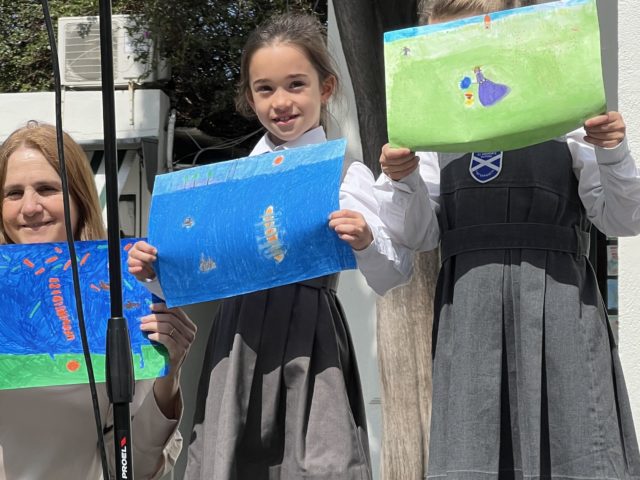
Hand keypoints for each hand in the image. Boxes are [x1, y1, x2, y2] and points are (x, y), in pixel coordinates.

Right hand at [127, 240, 157, 280]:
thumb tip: (156, 252)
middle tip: (154, 259)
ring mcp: (130, 260)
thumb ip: (155, 251)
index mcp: (138, 245)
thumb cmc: (153, 257)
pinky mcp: (131, 269)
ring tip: (150, 266)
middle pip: (134, 252)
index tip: (155, 252)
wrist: (151, 268)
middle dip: (146, 256)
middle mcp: (133, 252)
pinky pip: (131, 269)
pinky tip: (141, 268)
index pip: (140, 244)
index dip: (148, 248)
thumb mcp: (155, 253)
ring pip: (131, 261)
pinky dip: (135, 269)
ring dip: (142, 263)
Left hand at [143, 303, 196, 417]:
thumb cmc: (167, 352)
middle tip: (143, 319)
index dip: (163, 307)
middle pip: (171, 318)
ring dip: (152, 325)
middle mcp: (190, 334)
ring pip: (168, 327)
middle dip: (154, 317)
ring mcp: (186, 343)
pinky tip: (150, 337)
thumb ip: (166, 323)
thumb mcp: (170, 335)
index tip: (151, 307)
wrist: (169, 373)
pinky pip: (166, 339)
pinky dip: (157, 335)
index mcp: (190, 327)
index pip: (177, 311)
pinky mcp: (179, 352)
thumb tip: (152, 310)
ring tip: (143, 327)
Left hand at [329, 209, 373, 250]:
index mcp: (357, 215)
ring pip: (351, 228)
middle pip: (347, 220)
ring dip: (341, 228)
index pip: (345, 212)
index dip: (336, 214)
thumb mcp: (352, 220)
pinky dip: (345, 237)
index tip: (329, 217)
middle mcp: (360, 222)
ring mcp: (360, 232)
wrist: (366, 238)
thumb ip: (343, 218)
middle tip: (330, 224)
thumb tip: (330, 218)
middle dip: (336, 222)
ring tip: (335, 229)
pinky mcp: (358, 240)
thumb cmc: (355, 228)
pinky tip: (340, 236)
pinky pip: (351, 238)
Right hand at [380, 143, 418, 180]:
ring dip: (411, 164)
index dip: (400, 153)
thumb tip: (411, 142)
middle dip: (408, 158)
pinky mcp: (392, 175)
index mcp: (385, 150)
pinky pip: (402, 174)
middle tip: (414, 154)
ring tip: (416, 159)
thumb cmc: (399, 148)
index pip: (390, 154)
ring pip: (401, 169)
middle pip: (397, 162)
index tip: (409, 151)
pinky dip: (410, 169)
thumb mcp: (398, 143)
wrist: (395, 157)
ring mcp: (387, 169)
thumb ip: (402, 143)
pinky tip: (415, 165)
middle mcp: (384, 160)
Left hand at [584, 111, 625, 147]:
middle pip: (603, 128)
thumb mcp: (603, 116)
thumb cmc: (606, 122)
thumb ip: (596, 116)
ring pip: (602, 136)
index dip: (595, 121)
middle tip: (585, 128)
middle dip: (591, 128)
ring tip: (587, 132)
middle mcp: (619, 125)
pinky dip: (593, 141)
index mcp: (616, 116)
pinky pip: (602, 143)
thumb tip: (586, 119)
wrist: (614, 130)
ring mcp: (618, 135)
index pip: (606, 118)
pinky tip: (587, 138)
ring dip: (592, 134)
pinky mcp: (615, 142)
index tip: (586, 123)